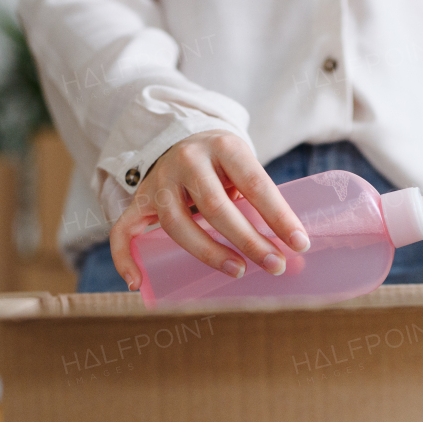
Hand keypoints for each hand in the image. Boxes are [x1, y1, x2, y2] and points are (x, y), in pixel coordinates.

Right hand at [109, 130, 309, 289]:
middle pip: (216, 207)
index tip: (299, 243)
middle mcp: (188, 160)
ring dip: (208, 252)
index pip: (254, 183)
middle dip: (249, 240)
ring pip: (177, 224)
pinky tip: (137, 282)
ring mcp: (159, 180)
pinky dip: (125, 258)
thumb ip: (263, 204)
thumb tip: (295, 253)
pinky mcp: (139, 199)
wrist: (183, 139)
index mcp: (224, 147)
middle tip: (275, 265)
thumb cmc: (224, 165)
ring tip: (238, 271)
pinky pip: (123, 230)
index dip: (278, 216)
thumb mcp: (244, 169)